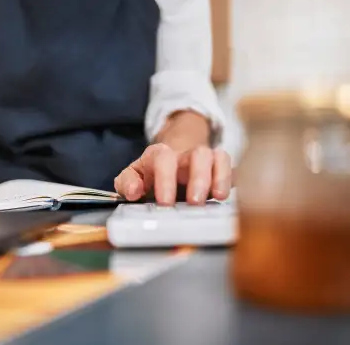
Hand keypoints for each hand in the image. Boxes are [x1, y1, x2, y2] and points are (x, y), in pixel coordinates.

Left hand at [114, 143, 231, 205]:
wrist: (172, 160)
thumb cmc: (151, 174)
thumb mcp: (132, 176)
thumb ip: (127, 183)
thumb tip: (134, 192)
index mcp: (159, 155)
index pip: (163, 159)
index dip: (165, 180)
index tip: (165, 203)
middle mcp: (185, 154)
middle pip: (198, 155)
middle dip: (198, 178)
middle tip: (195, 203)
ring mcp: (205, 160)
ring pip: (217, 157)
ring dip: (220, 177)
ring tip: (218, 197)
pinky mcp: (219, 169)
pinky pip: (231, 167)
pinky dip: (231, 180)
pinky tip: (226, 196)